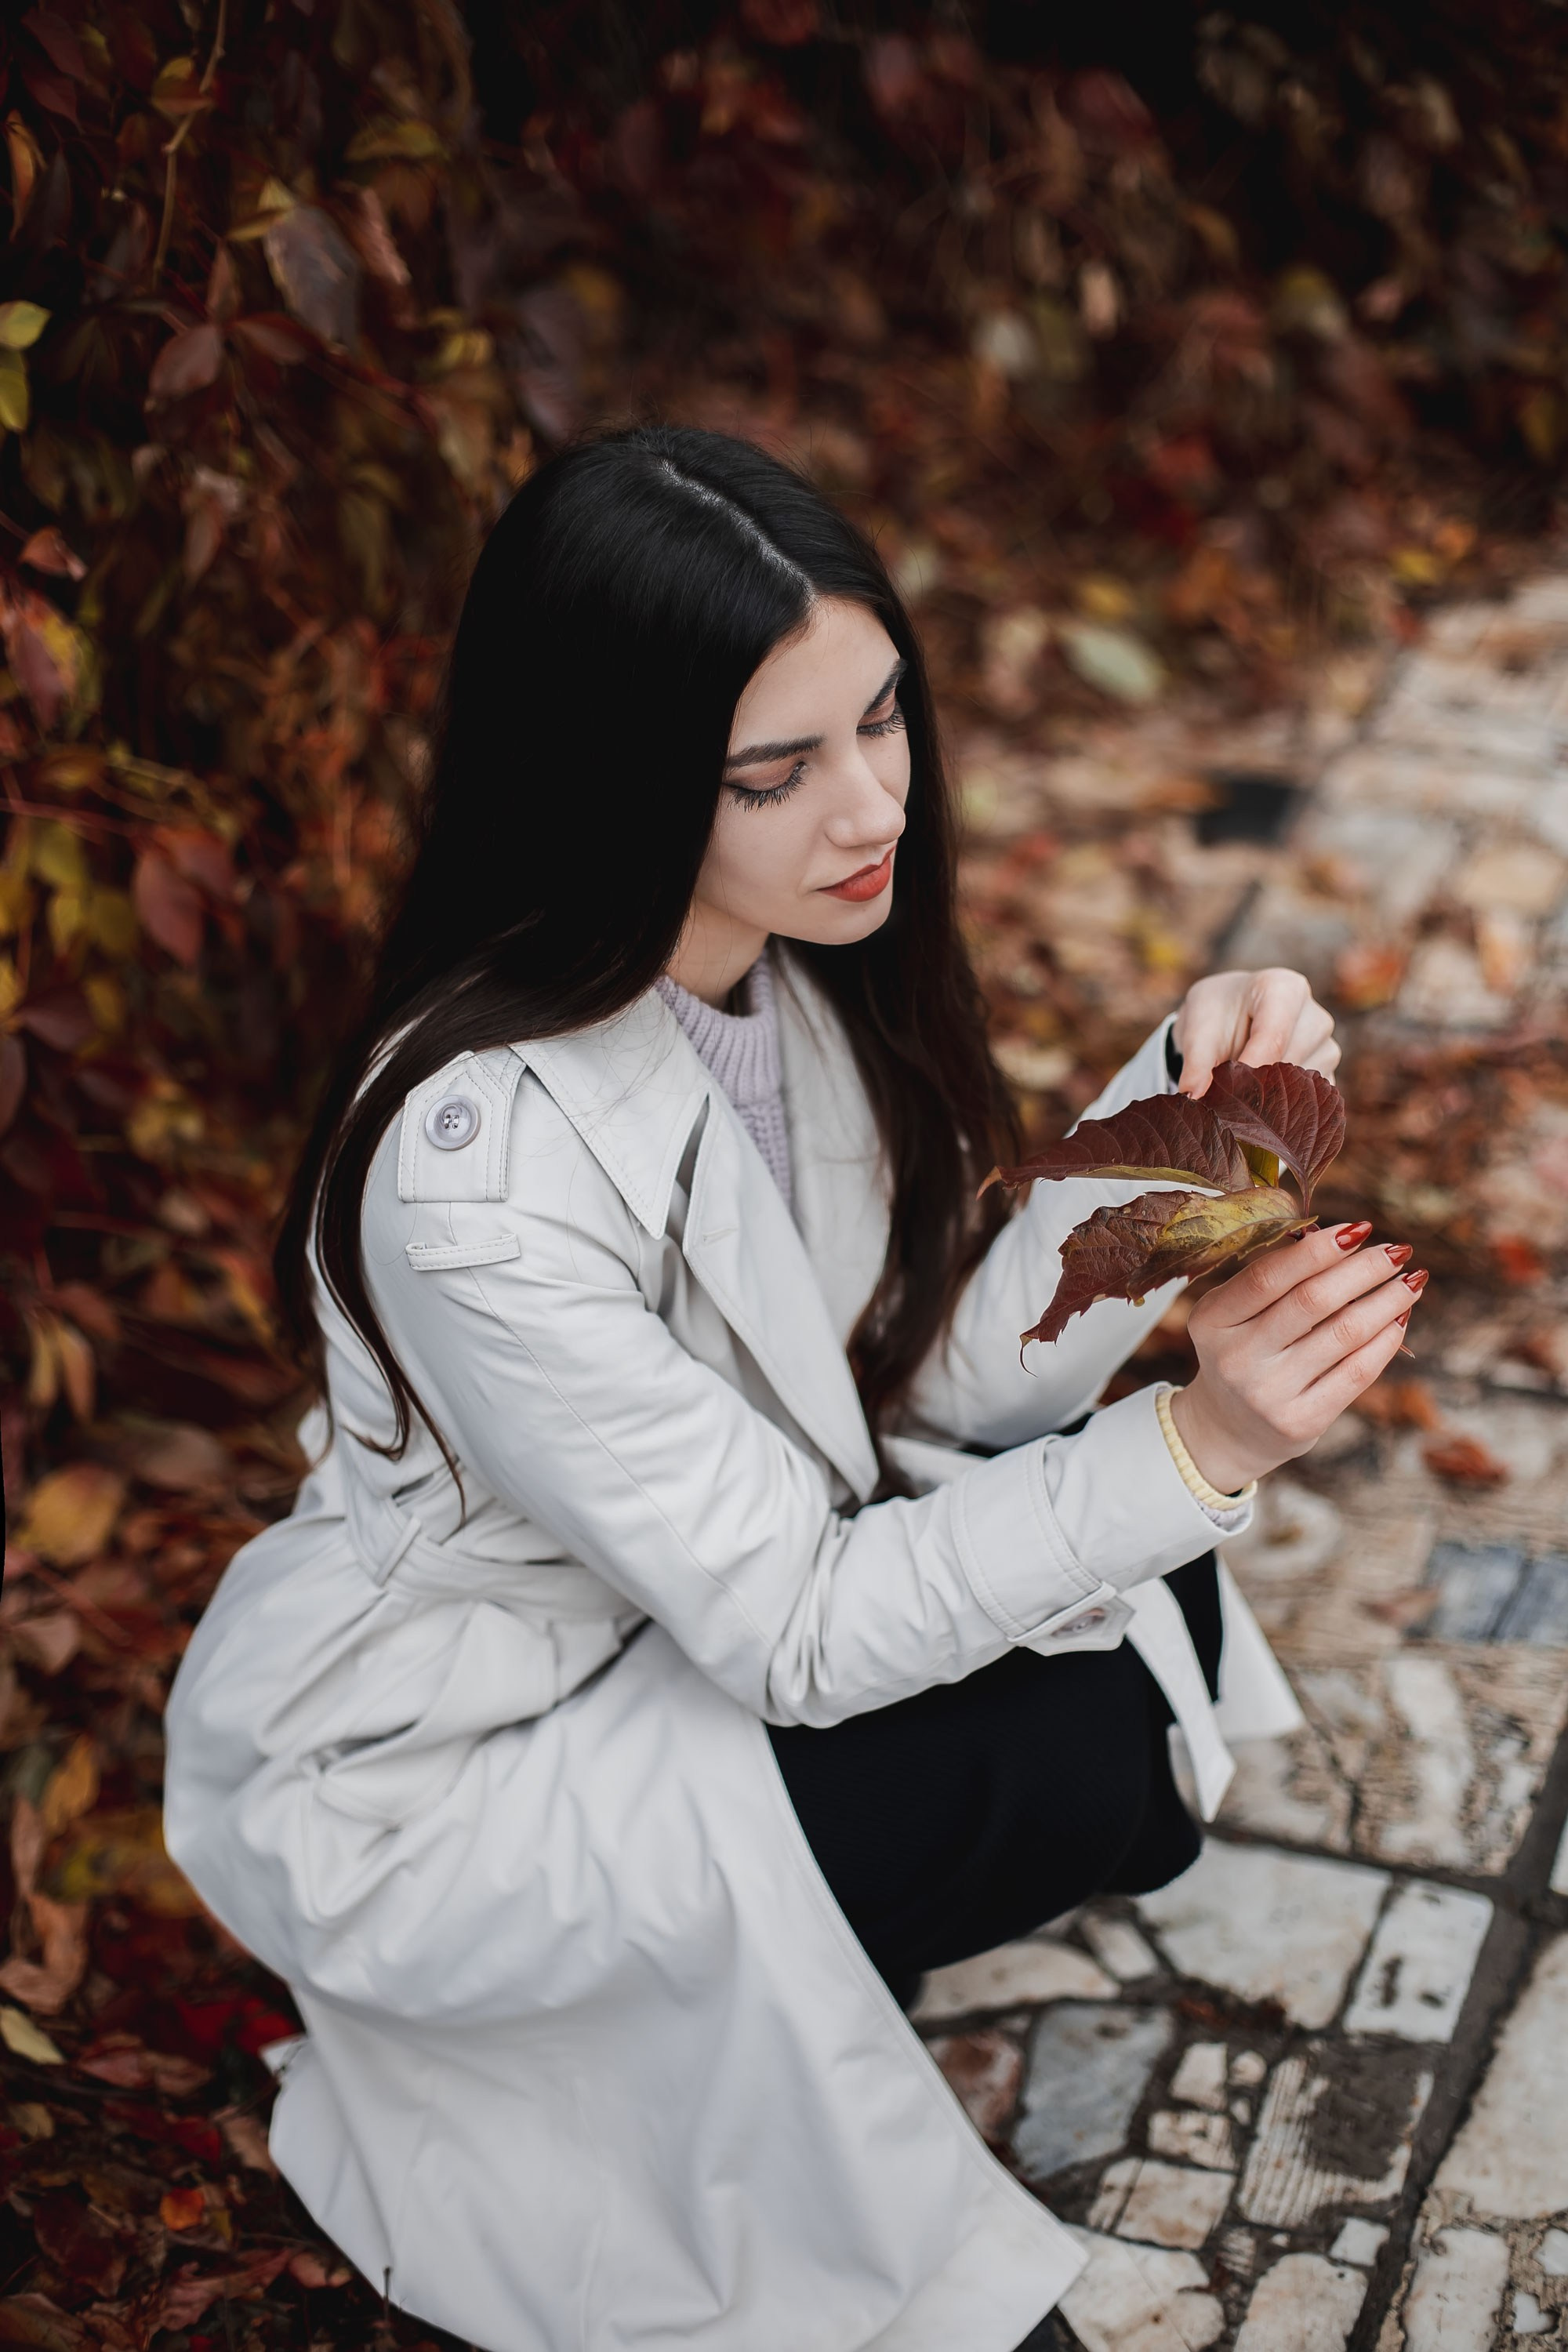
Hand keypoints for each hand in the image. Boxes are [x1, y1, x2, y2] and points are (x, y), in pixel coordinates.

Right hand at [1169, 1222, 1423, 1493]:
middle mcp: (1236, 1358)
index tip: (1359, 1228)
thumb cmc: (1244, 1353)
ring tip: (1411, 1281)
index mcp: (1213, 1320)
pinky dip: (1386, 1341)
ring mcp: (1268, 1393)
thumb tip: (1345, 1240)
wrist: (1228, 1429)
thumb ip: (1275, 1281)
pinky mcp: (1300, 1422)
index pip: (1269, 1276)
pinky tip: (1400, 1319)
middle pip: (1312, 1301)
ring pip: (1344, 1334)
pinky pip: (1357, 1373)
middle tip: (1398, 1250)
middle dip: (1364, 1269)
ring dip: (1387, 1301)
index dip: (1317, 1249)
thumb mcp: (1234, 1316)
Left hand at [1172, 968, 1338, 1098]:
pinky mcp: (1327, 1079)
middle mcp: (1315, 1017)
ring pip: (1300, 1090)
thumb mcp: (1197, 1030)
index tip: (1224, 1094)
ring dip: (1267, 1101)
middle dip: (1253, 1087)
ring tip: (1238, 1094)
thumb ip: (1195, 1062)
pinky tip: (1259, 1106)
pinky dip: (1282, 1113)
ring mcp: (1327, 1049)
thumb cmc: (1215, 1016)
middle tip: (1222, 1097)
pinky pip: (1310, 1107)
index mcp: (1285, 989)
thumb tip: (1192, 1096)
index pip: (1273, 1037)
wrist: (1230, 1019)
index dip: (1248, 1070)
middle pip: (1287, 1067)